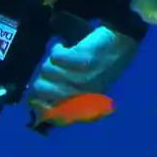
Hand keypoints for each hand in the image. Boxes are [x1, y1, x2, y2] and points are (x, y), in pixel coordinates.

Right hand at [27, 27, 141, 107]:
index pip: (50, 113)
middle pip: (41, 89)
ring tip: (65, 56)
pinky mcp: (83, 61)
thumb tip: (36, 106)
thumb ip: (64, 96)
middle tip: (53, 68)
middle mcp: (81, 95)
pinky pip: (56, 56)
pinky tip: (67, 47)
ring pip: (48, 69)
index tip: (35, 96)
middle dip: (42, 76)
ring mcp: (83, 78)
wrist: (121, 43)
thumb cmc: (101, 65)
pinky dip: (59, 49)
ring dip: (53, 60)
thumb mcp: (85, 86)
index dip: (36, 103)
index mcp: (82, 104)